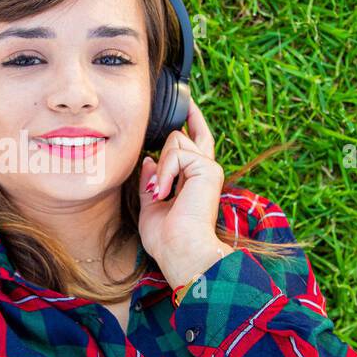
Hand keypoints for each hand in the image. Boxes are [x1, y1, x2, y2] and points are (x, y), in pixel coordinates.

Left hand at [137, 97, 227, 288]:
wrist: (180, 250)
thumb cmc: (166, 238)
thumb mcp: (150, 205)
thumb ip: (151, 181)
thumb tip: (148, 159)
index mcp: (195, 180)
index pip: (196, 142)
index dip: (193, 121)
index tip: (187, 105)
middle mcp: (206, 171)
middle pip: (181, 137)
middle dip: (163, 158)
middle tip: (159, 192)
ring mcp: (209, 168)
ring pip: (175, 141)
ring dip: (161, 169)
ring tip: (162, 196)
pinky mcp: (208, 168)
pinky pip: (176, 153)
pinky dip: (164, 172)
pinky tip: (165, 193)